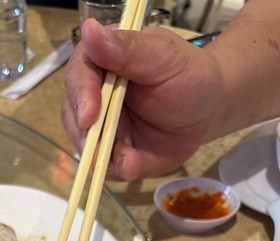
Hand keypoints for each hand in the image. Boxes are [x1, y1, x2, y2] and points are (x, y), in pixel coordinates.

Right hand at [62, 20, 222, 180]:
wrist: (208, 109)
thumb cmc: (187, 75)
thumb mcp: (162, 56)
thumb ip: (126, 48)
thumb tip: (90, 29)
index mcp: (101, 63)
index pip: (77, 75)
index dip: (80, 96)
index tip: (89, 116)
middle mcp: (94, 96)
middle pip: (73, 116)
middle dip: (86, 136)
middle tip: (103, 150)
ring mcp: (101, 127)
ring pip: (85, 145)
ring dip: (102, 158)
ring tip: (129, 159)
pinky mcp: (113, 153)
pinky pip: (105, 167)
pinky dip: (118, 169)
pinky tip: (134, 164)